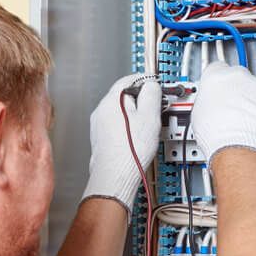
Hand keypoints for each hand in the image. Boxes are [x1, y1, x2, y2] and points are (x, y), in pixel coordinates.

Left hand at [82, 74, 161, 209]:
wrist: (115, 175)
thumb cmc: (130, 150)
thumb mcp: (150, 116)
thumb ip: (152, 94)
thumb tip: (152, 85)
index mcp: (112, 100)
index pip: (130, 79)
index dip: (146, 81)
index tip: (156, 86)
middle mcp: (101, 110)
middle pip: (124, 95)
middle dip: (141, 100)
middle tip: (156, 109)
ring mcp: (99, 125)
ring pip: (120, 112)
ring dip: (134, 115)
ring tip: (147, 128)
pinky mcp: (100, 138)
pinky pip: (116, 125)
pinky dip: (127, 128)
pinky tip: (135, 139)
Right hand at [192, 62, 255, 165]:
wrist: (236, 143)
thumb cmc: (216, 132)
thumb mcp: (199, 112)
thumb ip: (207, 100)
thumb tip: (209, 104)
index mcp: (214, 75)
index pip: (216, 69)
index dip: (218, 82)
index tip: (219, 89)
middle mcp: (236, 75)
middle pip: (237, 76)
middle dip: (236, 89)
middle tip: (232, 106)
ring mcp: (255, 84)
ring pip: (255, 87)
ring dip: (251, 99)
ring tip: (245, 117)